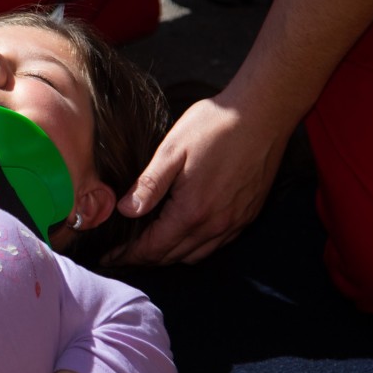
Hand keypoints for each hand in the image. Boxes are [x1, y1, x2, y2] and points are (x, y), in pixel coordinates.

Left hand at [107, 94, 292, 265]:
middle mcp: (215, 224)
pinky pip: (216, 245)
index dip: (128, 255)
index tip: (109, 257)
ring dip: (169, 255)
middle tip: (122, 253)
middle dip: (145, 259)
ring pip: (195, 256)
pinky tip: (183, 233)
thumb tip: (125, 211)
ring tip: (148, 246)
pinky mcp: (247, 216)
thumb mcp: (172, 150)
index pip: (153, 248)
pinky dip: (194, 247)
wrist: (263, 114)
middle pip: (172, 257)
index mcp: (192, 210)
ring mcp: (234, 222)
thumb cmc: (215, 126)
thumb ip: (149, 184)